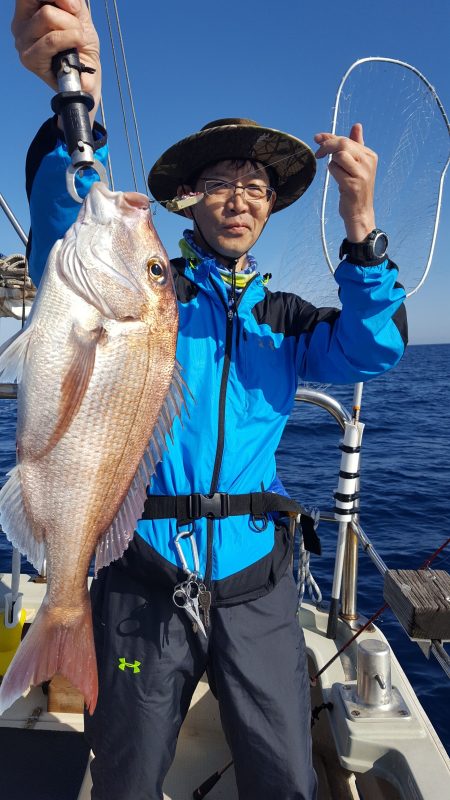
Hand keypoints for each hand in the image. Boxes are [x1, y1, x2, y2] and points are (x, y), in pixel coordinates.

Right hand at [12, 1, 100, 118]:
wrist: (88, 79)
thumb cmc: (81, 47)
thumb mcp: (79, 16)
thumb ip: (72, 1)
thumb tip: (68, 1)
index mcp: (29, 11)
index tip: (73, 8)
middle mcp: (21, 24)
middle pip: (44, 3)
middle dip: (69, 15)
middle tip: (78, 30)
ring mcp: (22, 42)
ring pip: (47, 15)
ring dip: (73, 29)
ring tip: (77, 42)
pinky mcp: (29, 58)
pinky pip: (51, 39)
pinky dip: (70, 40)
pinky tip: (74, 51)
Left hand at [314, 123, 376, 241]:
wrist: (360, 213)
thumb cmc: (355, 188)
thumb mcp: (357, 165)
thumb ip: (355, 145)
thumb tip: (357, 125)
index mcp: (370, 155)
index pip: (347, 139)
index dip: (329, 137)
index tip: (317, 138)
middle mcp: (368, 162)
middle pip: (342, 144)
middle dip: (327, 146)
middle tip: (318, 154)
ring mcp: (361, 174)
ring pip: (339, 155)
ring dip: (331, 163)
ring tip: (336, 172)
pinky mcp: (352, 185)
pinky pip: (334, 170)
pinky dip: (332, 173)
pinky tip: (338, 181)